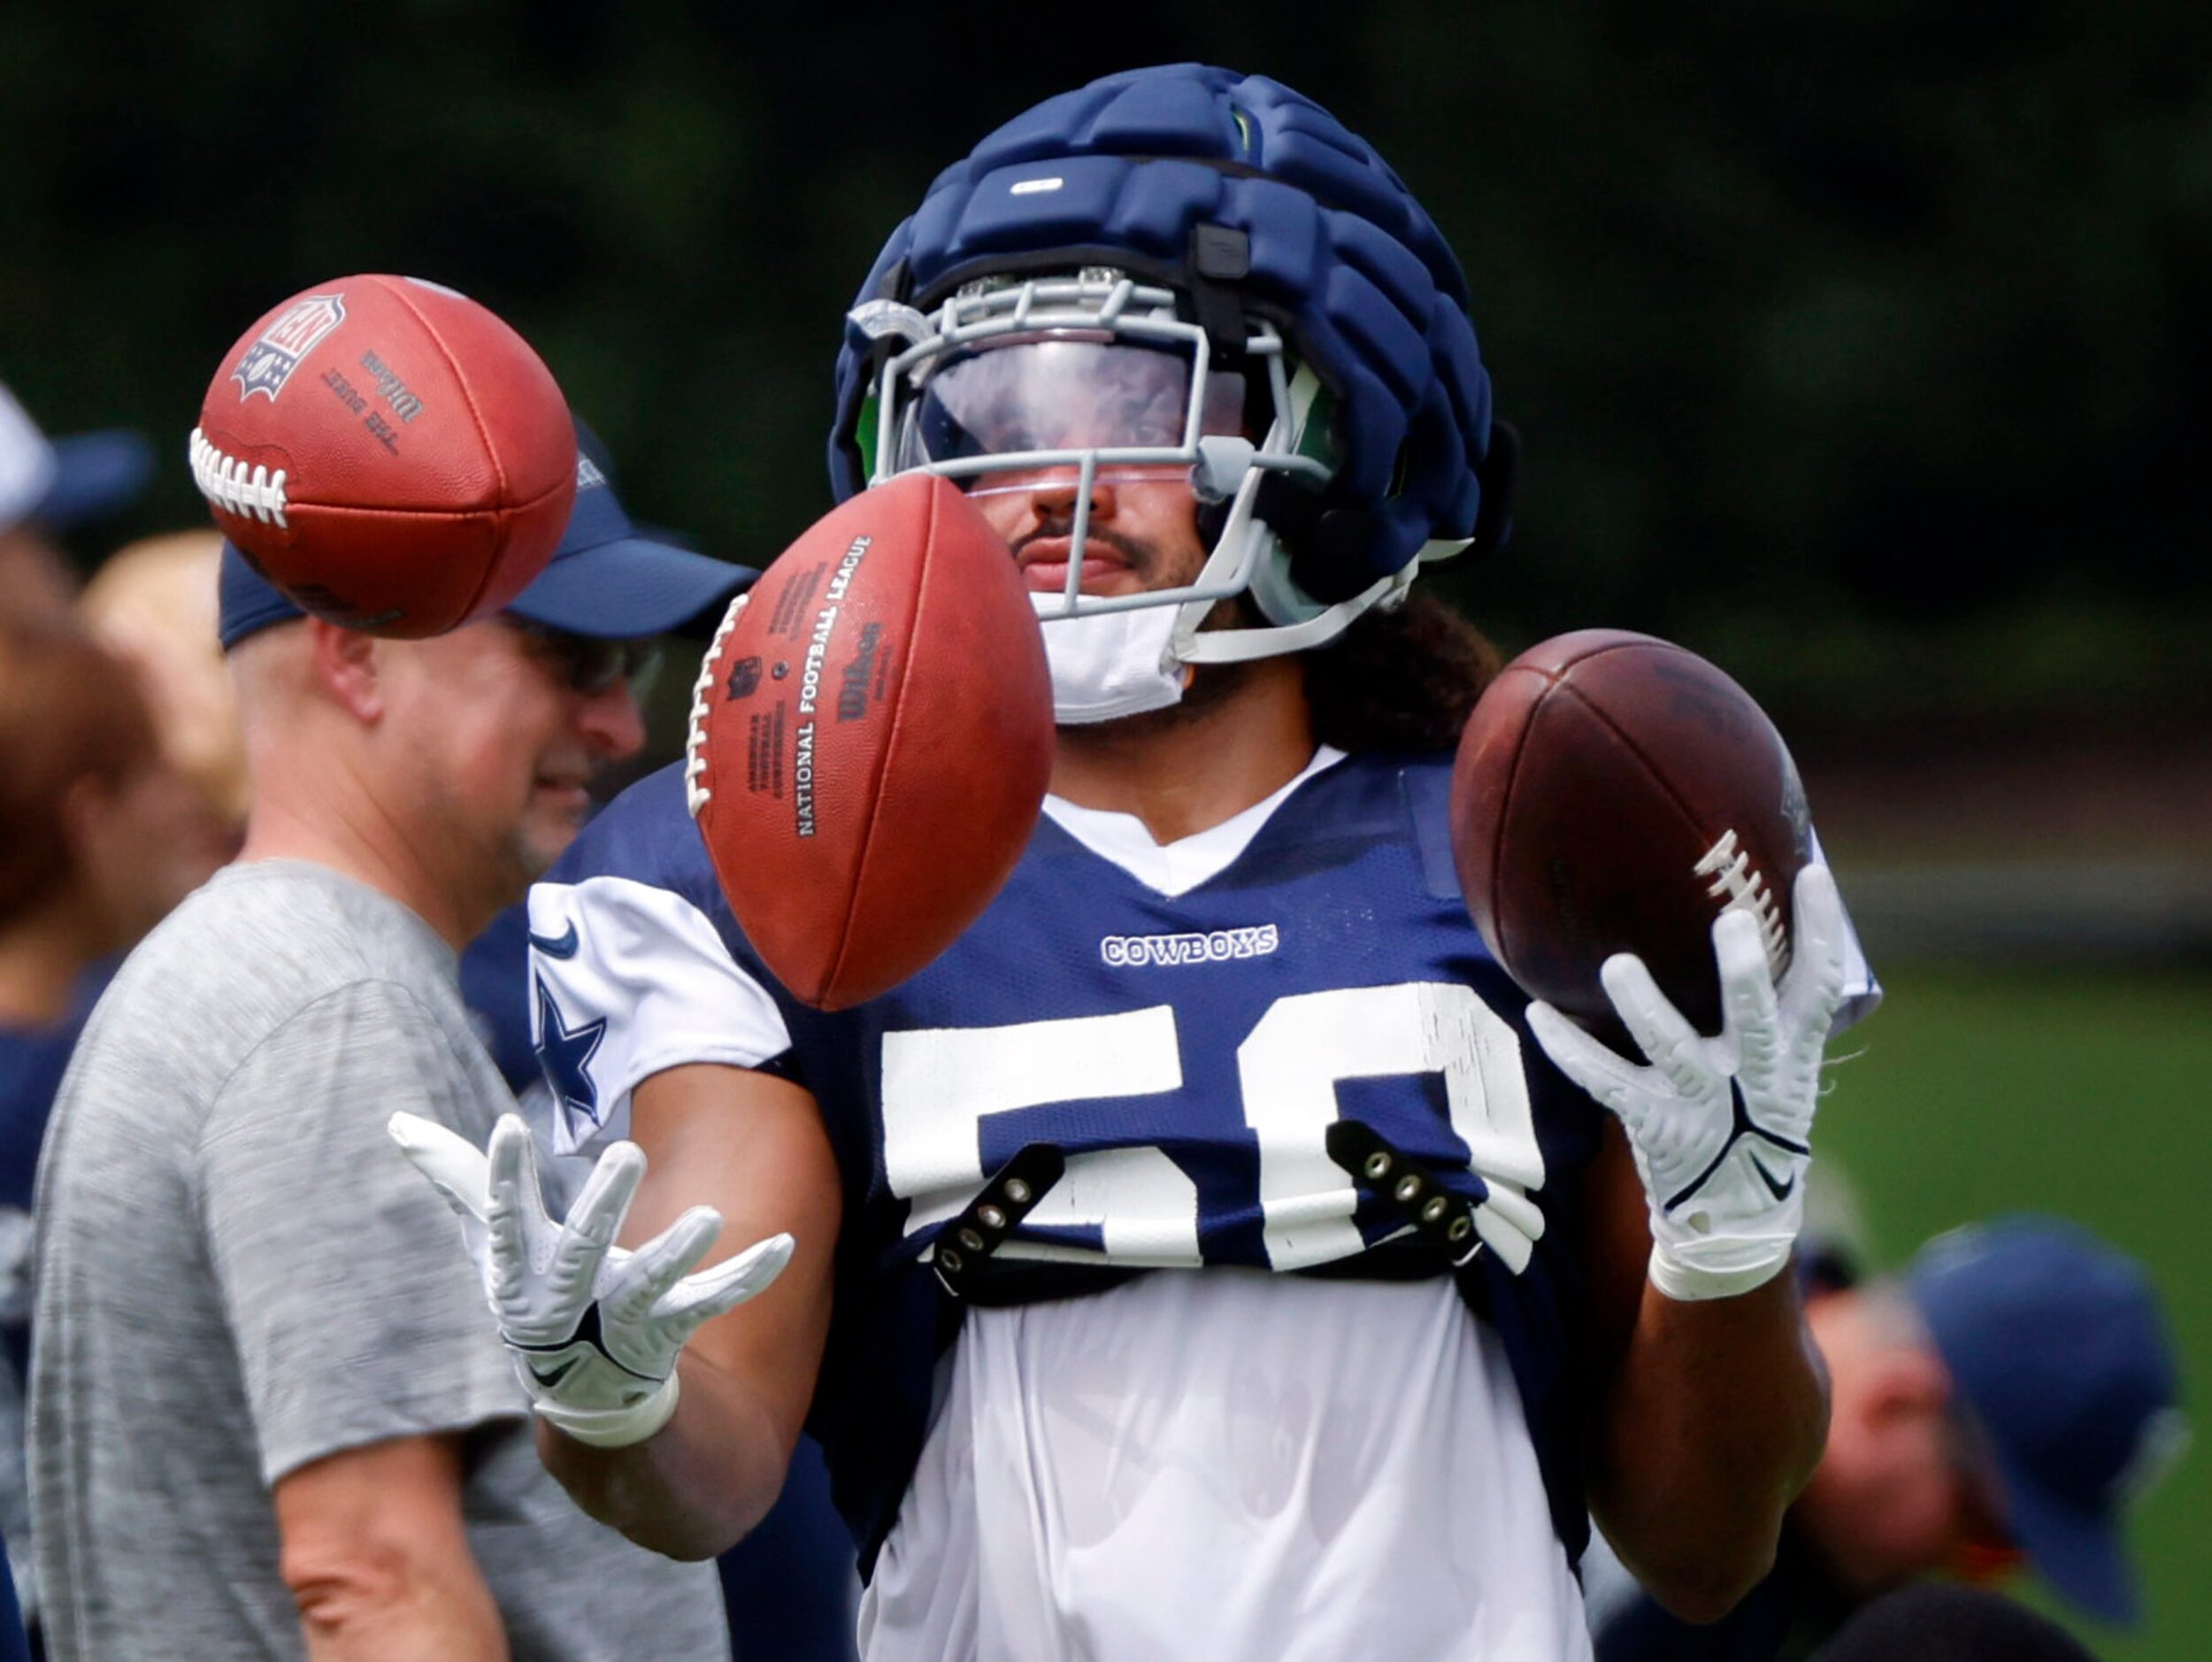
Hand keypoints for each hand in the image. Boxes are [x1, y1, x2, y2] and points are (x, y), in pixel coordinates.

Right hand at [388, 1112, 792, 1446]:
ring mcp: (620, 1317)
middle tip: (627, 1151)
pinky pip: (713, 1303)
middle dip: (603, 1207)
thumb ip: (458, 1181)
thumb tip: (400, 1125)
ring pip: (651, 1286)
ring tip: (709, 1217)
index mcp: (523, 1271)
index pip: (505, 1218)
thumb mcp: (491, 1242)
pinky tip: (784, 1245)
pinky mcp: (668, 1330)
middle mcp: (569, 1296)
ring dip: (678, 1254)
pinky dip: (747, 1276)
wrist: (577, 1388)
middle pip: (584, 1251)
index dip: (502, 1176)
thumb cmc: (532, 1293)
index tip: (508, 1125)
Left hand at [1526, 864, 1848, 1300]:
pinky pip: (1606, 1082)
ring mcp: (1703, 1104)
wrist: (1736, 1218)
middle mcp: (1752, 1077)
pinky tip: (1537, 1012)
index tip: (1813, 875)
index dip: (1820, 934)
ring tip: (1618, 965)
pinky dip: (1570, 1049)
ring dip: (1646, 1008)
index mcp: (1790, 1056)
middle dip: (1748, 974)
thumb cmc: (1755, 1121)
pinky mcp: (1655, 1125)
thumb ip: (1774, 1010)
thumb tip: (1755, 917)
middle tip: (1735, 922)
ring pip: (1674, 1052)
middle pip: (1756, 1021)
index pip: (1817, 989)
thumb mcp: (1783, 1071)